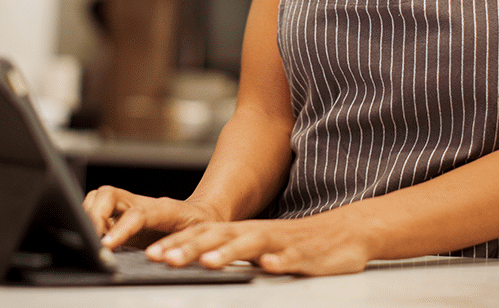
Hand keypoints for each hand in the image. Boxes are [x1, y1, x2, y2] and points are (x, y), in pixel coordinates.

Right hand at [82, 186, 220, 249]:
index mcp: (163, 209)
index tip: (106, 245)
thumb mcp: (195, 240)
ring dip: (89, 215)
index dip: (119, 229)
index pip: (136, 214)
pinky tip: (92, 238)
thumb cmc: (201, 229)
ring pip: (100, 197)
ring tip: (90, 239)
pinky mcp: (122, 215)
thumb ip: (176, 247)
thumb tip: (156, 258)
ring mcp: (130, 206)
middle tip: (90, 241)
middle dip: (94, 215)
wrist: (203, 216)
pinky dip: (89, 220)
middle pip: (108, 194)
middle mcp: (142, 203)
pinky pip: (98, 209)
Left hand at [144, 209, 373, 275]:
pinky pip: (290, 257)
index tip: (153, 256)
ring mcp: (281, 242)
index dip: (178, 245)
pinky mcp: (305, 254)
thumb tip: (198, 259)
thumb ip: (234, 252)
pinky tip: (267, 265)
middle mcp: (258, 233)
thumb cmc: (299, 244)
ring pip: (250, 245)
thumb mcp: (260, 249)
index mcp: (244, 233)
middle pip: (219, 238)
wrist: (346, 233)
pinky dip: (278, 261)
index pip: (205, 237)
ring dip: (228, 253)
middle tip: (164, 259)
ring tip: (207, 262)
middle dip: (190, 248)